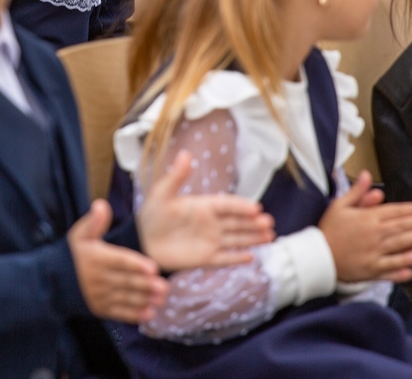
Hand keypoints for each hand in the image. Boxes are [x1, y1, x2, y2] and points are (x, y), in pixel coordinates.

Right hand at [68, 199, 167, 322]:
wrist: (54, 282)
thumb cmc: (74, 254)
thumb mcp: (79, 235)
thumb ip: (94, 221)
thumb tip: (101, 204)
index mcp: (97, 258)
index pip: (119, 261)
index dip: (136, 265)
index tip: (153, 268)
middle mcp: (98, 278)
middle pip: (126, 281)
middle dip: (146, 285)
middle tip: (164, 287)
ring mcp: (100, 296)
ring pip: (125, 298)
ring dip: (144, 300)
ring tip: (161, 299)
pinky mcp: (101, 309)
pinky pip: (119, 313)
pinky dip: (134, 314)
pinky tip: (149, 314)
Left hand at [137, 149, 275, 270]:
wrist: (142, 242)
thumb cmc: (151, 216)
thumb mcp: (162, 194)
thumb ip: (176, 176)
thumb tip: (185, 153)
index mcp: (203, 206)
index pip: (228, 205)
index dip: (241, 206)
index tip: (256, 208)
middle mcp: (211, 223)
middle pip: (237, 222)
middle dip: (254, 223)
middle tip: (269, 223)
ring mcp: (210, 240)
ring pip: (236, 238)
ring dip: (252, 238)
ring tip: (270, 236)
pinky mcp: (205, 258)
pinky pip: (225, 257)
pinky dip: (237, 257)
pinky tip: (252, 256)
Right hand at [318, 170, 411, 283]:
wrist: (316, 256)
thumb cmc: (328, 229)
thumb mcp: (339, 206)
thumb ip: (356, 192)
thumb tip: (366, 174)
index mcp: (367, 219)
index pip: (395, 213)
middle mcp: (373, 237)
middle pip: (402, 230)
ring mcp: (373, 255)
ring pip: (400, 250)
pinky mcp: (370, 271)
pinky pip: (390, 271)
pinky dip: (402, 270)